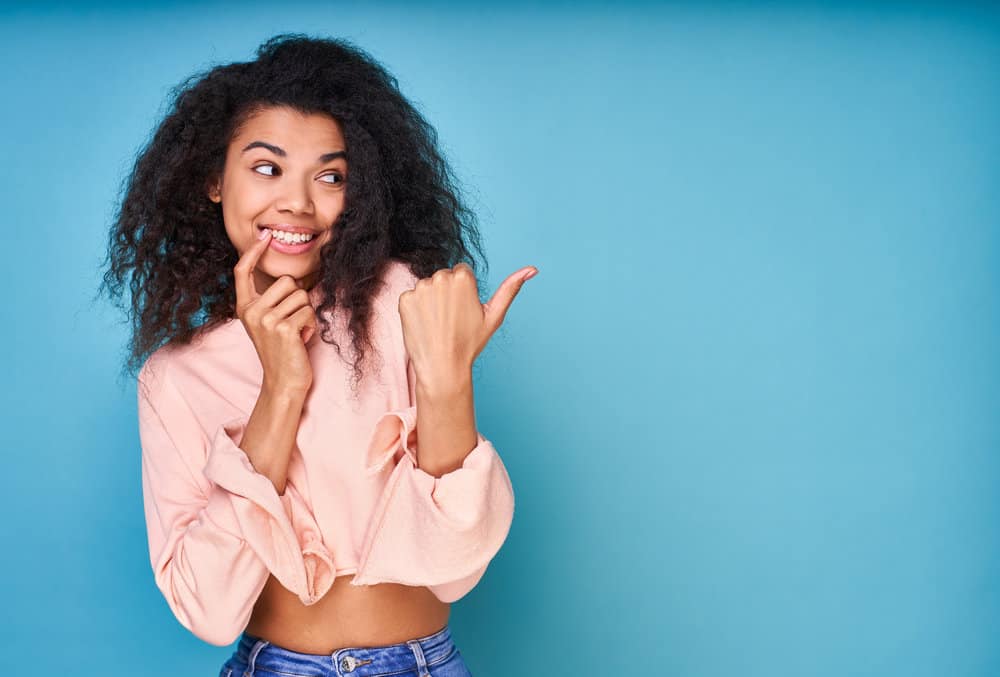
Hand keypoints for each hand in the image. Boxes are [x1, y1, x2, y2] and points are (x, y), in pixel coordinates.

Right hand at [234, 230, 317, 394]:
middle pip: (286, 281)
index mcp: (244, 307)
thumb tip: (292, 279)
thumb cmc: (282, 350)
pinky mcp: (283, 328)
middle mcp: (251, 311)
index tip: (264, 237)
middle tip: (292, 322)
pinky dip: (311, 325)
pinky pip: (308, 311)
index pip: (242, 271)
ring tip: (297, 332)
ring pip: (301, 296)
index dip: (253, 252)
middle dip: (298, 299)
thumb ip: (272, 301)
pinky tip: (301, 340)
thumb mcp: (269, 322)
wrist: (283, 381)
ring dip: (306, 314)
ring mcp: (265, 319)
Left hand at [398, 263, 536, 383]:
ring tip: (438, 323)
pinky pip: (411, 297)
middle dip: (447, 293)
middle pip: (444, 277)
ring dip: (431, 300)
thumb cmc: (470, 343)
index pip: (461, 272)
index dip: (464, 292)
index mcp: (463, 278)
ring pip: (428, 286)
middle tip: (451, 319)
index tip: (463, 310)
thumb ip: (511, 288)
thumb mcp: (494, 316)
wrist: (442, 366)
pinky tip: (424, 325)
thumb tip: (531, 269)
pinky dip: (416, 309)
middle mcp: (440, 278)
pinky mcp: (405, 299)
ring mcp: (420, 288)